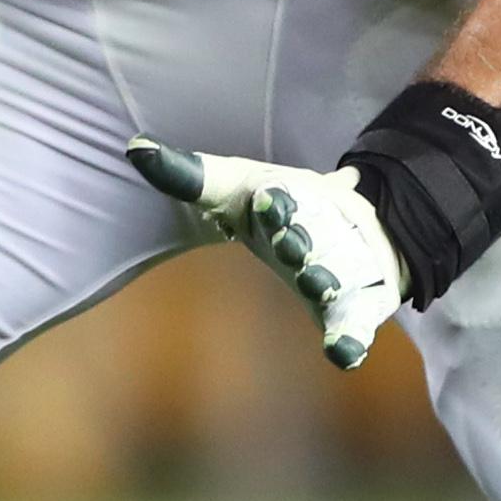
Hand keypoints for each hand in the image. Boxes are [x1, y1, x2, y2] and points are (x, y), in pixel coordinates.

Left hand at [127, 139, 405, 368]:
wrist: (365, 230)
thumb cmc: (283, 209)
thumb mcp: (237, 189)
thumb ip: (187, 176)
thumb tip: (135, 147)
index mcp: (287, 204)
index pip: (279, 199)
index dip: (273, 202)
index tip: (265, 198)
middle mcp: (315, 236)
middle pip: (306, 238)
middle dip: (297, 240)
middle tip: (290, 244)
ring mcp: (338, 273)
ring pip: (332, 278)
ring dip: (324, 281)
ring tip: (317, 285)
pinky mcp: (354, 309)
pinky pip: (353, 326)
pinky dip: (350, 339)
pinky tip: (342, 353)